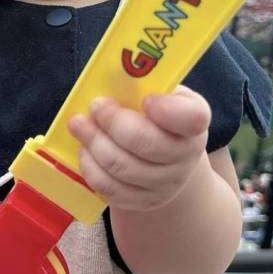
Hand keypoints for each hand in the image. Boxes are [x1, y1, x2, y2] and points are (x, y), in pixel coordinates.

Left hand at [67, 85, 210, 211]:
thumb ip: (142, 84)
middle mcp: (186, 157)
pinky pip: (110, 189)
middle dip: (112, 122)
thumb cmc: (156, 115)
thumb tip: (112, 72)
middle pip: (146, 144)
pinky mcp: (143, 201)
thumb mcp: (160, 92)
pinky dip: (91, 167)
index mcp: (194, 121)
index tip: (145, 99)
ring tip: (79, 124)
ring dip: (93, 142)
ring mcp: (166, 184)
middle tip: (95, 105)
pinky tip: (84, 149)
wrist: (167, 159)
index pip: (191, 118)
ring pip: (122, 167)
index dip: (166, 110)